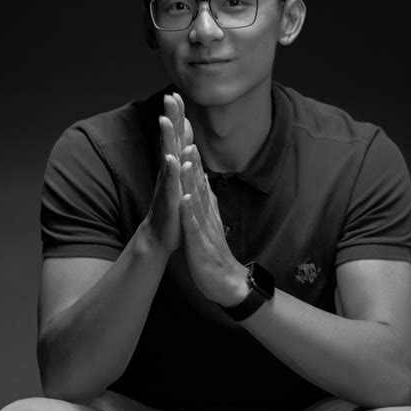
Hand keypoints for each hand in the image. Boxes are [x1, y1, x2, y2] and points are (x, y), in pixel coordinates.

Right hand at [138, 92, 192, 255]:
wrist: (161, 237)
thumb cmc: (173, 207)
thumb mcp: (180, 180)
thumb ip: (183, 159)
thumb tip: (186, 140)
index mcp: (175, 166)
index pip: (177, 136)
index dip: (177, 116)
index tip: (177, 93)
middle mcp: (169, 171)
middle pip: (171, 139)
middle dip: (171, 117)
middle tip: (170, 95)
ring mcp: (168, 184)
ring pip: (168, 156)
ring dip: (167, 138)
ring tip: (166, 119)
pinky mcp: (169, 199)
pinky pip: (170, 183)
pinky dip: (172, 171)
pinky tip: (172, 158)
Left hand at [179, 144, 247, 304]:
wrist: (225, 281)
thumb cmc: (212, 248)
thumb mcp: (207, 217)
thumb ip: (203, 198)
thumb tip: (199, 179)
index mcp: (205, 203)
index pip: (197, 173)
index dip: (191, 152)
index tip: (184, 129)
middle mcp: (206, 209)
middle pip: (198, 178)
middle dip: (191, 156)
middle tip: (187, 135)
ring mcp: (204, 224)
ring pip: (197, 198)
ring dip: (192, 178)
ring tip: (186, 158)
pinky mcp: (200, 242)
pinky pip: (194, 226)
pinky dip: (190, 212)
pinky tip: (185, 199)